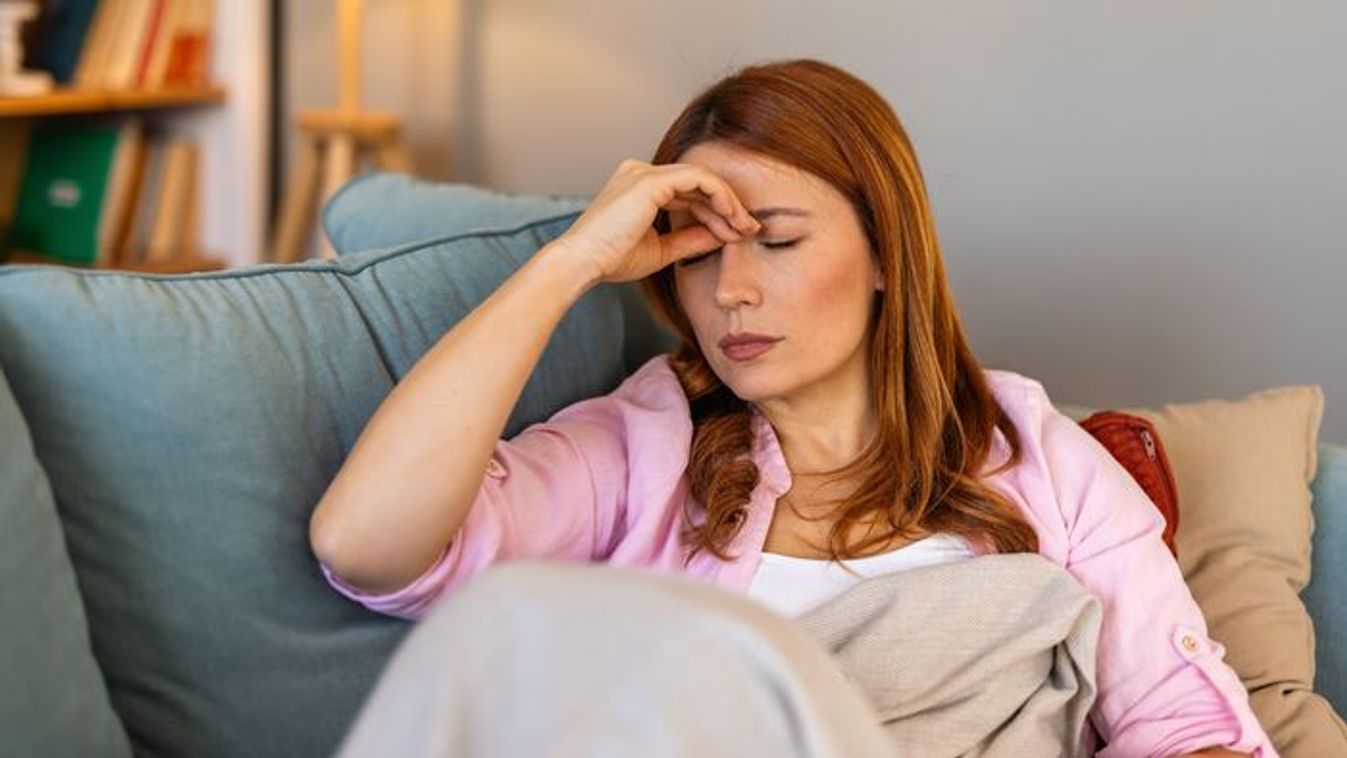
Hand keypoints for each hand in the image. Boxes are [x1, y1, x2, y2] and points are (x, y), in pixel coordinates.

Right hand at [553, 158, 762, 284]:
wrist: (582, 263)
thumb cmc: (611, 259)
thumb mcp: (661, 250)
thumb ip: (691, 239)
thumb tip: (723, 235)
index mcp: (639, 187)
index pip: (687, 193)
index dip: (715, 212)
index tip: (736, 234)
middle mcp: (640, 172)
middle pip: (697, 185)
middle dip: (727, 208)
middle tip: (749, 230)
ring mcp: (645, 173)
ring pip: (703, 179)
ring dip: (728, 204)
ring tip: (744, 228)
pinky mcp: (651, 181)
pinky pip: (699, 180)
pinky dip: (720, 197)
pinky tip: (732, 218)